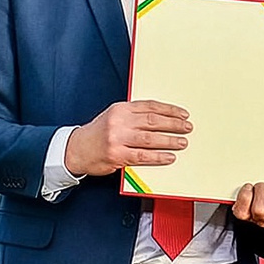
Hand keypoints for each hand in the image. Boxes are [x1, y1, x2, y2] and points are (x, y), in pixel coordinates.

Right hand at [64, 100, 191, 176]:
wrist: (76, 150)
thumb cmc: (98, 134)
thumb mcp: (113, 117)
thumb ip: (133, 116)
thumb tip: (162, 119)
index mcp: (121, 109)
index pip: (150, 106)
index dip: (169, 110)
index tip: (183, 114)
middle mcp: (119, 121)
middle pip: (153, 120)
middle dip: (173, 124)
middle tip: (187, 127)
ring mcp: (117, 138)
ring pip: (150, 138)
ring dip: (169, 140)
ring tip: (182, 142)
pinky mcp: (117, 155)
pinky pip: (142, 156)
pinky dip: (158, 157)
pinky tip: (169, 157)